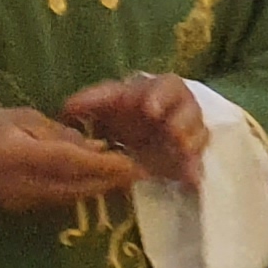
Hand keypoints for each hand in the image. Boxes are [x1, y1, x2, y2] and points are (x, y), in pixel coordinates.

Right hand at [0, 106, 141, 210]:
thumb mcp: (18, 119)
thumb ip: (57, 134)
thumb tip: (94, 147)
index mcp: (18, 154)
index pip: (73, 162)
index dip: (108, 165)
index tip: (137, 162)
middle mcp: (23, 183)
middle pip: (78, 186)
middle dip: (112, 181)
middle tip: (144, 171)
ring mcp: (21, 200)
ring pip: (72, 197)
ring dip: (100, 188)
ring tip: (127, 175)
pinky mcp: (19, 207)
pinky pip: (59, 199)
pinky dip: (81, 190)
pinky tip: (96, 180)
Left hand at [60, 74, 207, 189]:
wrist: (134, 131)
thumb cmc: (121, 109)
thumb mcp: (104, 103)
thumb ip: (89, 103)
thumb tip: (68, 109)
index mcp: (160, 91)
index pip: (168, 87)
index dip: (161, 97)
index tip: (150, 110)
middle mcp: (179, 109)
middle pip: (190, 111)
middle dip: (184, 121)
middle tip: (173, 134)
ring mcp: (187, 133)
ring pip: (199, 134)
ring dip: (191, 143)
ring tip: (182, 153)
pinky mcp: (188, 157)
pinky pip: (196, 162)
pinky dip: (194, 171)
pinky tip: (190, 180)